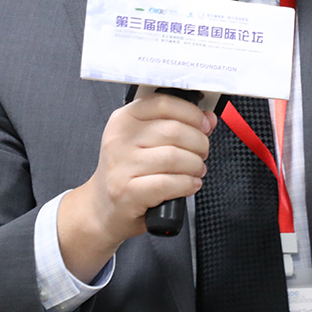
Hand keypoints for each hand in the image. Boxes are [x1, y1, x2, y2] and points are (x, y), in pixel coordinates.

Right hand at [57, 92, 215, 281]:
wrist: (103, 208)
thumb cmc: (129, 172)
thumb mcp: (143, 141)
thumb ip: (174, 126)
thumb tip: (208, 119)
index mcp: (123, 119)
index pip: (164, 103)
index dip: (192, 113)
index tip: (205, 124)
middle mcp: (119, 139)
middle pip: (174, 131)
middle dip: (199, 143)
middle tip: (202, 153)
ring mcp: (120, 165)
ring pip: (175, 157)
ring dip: (195, 165)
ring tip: (197, 170)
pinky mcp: (127, 191)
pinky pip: (169, 183)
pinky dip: (187, 184)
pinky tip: (190, 185)